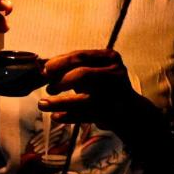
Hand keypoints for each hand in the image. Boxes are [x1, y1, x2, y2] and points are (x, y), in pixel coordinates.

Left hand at [36, 49, 150, 133]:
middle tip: (49, 88)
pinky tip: (56, 116)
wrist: (130, 110)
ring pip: (81, 100)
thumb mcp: (93, 68)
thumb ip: (72, 66)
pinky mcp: (110, 115)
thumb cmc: (105, 84)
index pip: (80, 56)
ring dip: (58, 103)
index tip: (45, 70)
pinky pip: (83, 116)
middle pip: (82, 75)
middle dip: (60, 82)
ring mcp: (114, 96)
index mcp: (110, 58)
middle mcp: (115, 74)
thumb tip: (43, 67)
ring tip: (43, 104)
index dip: (59, 63)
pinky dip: (67, 116)